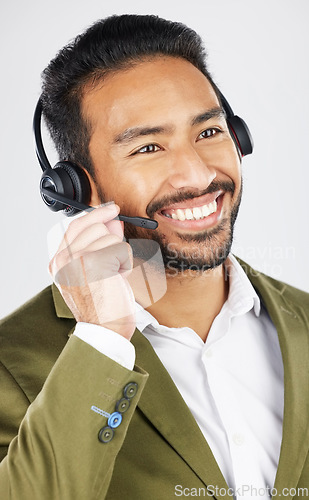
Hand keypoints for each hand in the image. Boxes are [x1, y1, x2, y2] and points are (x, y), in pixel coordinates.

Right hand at [49, 203, 135, 339]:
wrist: (105, 331)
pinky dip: (126, 263)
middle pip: (94, 227)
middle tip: (113, 263)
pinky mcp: (96, 262)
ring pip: (110, 236)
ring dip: (119, 255)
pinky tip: (118, 279)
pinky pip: (121, 248)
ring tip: (113, 276)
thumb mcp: (96, 271)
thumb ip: (100, 244)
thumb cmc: (102, 306)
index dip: (95, 215)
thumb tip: (113, 220)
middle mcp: (63, 259)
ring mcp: (77, 259)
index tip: (111, 209)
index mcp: (58, 262)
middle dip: (111, 241)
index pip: (75, 226)